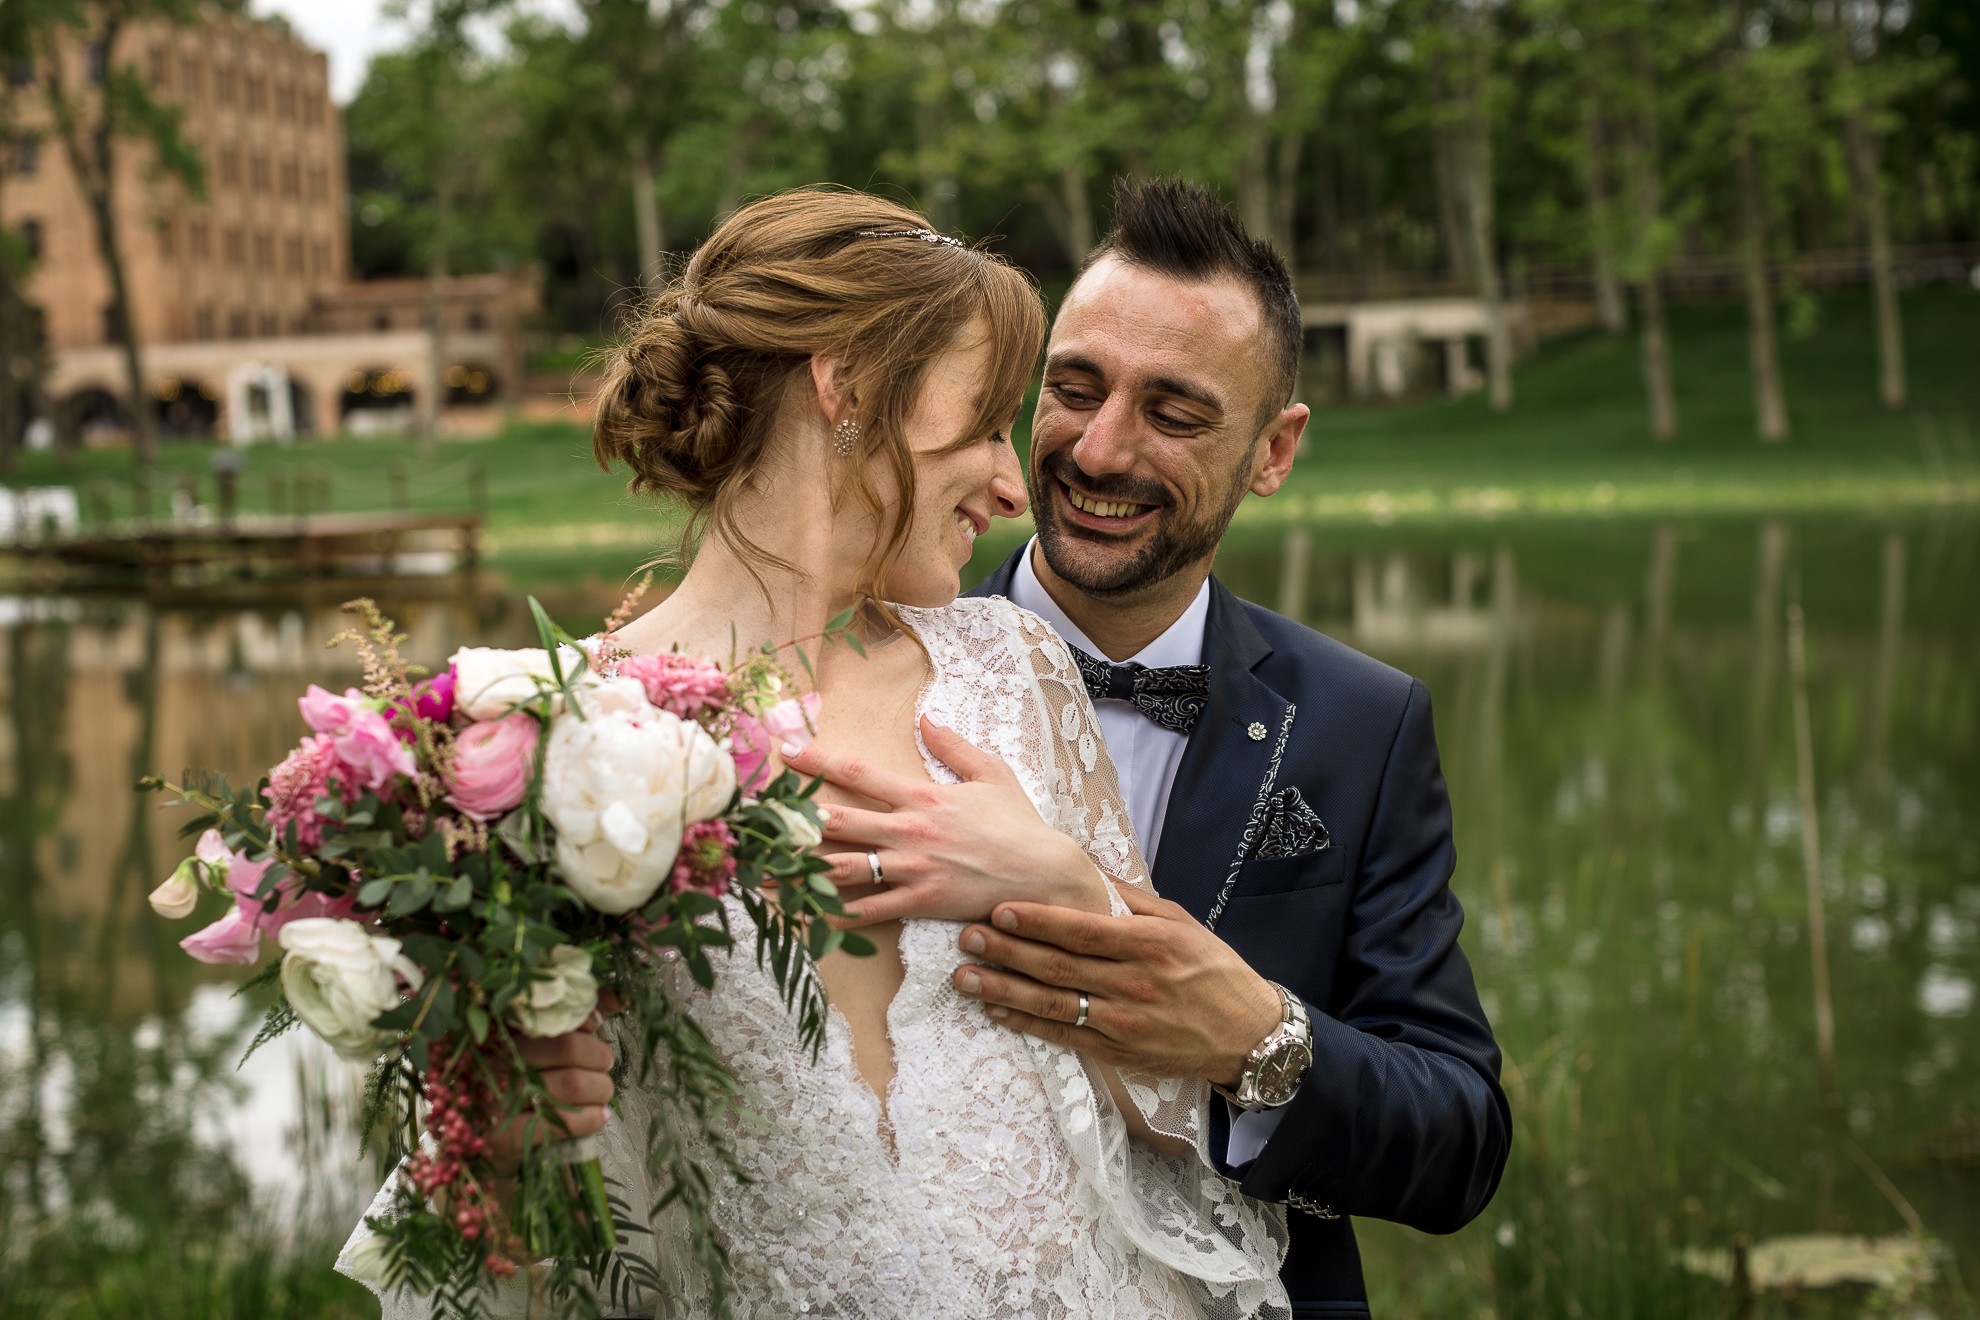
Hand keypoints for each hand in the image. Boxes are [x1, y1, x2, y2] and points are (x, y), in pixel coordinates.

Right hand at [487, 1014, 615, 1175]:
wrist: (482, 1147)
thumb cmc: (516, 1090)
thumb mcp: (537, 1051)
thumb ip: (574, 1021)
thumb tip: (617, 997)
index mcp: (501, 1031)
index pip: (551, 1013)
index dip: (583, 1017)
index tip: (595, 1027)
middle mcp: (495, 1059)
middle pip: (568, 1046)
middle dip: (599, 1057)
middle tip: (604, 1068)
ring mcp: (496, 1097)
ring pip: (571, 1083)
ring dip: (600, 1089)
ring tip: (602, 1094)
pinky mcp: (503, 1134)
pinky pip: (561, 1120)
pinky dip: (589, 1119)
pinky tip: (598, 1117)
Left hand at [783, 714, 1111, 927]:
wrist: (1046, 873)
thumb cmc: (1020, 824)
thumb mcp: (992, 774)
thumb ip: (954, 747)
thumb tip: (926, 719)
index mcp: (922, 796)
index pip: (859, 773)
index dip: (818, 762)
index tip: (785, 754)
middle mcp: (910, 830)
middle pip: (839, 821)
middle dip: (795, 820)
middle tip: (756, 818)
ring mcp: (913, 868)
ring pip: (845, 867)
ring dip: (802, 870)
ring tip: (765, 872)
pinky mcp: (921, 902)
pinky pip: (871, 910)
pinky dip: (838, 913)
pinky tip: (809, 913)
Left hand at [951, 883, 1283, 1086]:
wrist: (1247, 1034)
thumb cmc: (1213, 970)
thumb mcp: (1180, 923)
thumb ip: (1132, 899)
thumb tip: (1086, 870)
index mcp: (1149, 944)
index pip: (1083, 930)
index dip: (1039, 921)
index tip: (1000, 909)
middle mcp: (1134, 983)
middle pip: (1059, 966)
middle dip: (1008, 951)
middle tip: (967, 937)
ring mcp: (1124, 1022)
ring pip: (1053, 1004)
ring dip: (1004, 991)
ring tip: (966, 977)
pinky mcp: (1118, 1052)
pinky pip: (1064, 1036)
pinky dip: (1028, 1024)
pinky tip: (998, 1012)